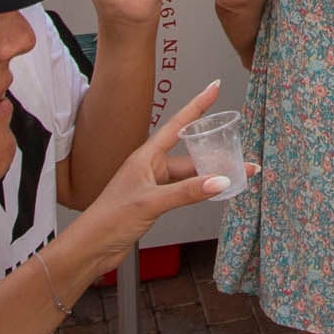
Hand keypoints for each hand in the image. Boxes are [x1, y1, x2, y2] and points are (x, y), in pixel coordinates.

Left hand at [74, 83, 230, 266]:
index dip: (197, 105)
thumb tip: (219, 181)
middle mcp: (150, 167)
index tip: (213, 87)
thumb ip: (186, 192)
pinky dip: (200, 191)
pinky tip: (214, 193)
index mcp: (146, 157)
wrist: (92, 246)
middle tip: (241, 155)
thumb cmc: (109, 219)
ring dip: (211, 176)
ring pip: (189, 175)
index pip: (178, 125)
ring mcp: (153, 185)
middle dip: (216, 155)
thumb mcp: (151, 201)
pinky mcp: (155, 202)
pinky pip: (184, 191)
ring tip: (237, 177)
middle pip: (190, 155)